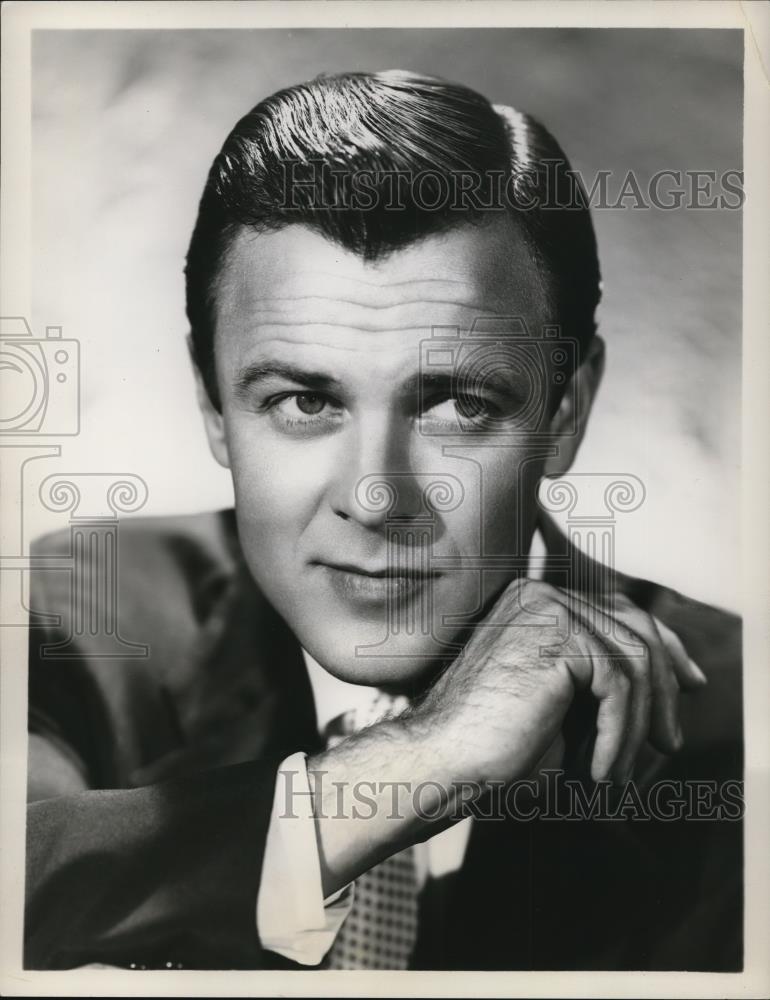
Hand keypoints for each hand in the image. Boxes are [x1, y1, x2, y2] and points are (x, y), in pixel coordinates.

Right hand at [412, 577, 706, 784]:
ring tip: (619, 774)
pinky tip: (599, 773)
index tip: (691, 687)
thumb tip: (676, 681)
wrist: (441, 760)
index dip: (666, 648)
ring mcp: (548, 608)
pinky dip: (618, 737)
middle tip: (671, 741)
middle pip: (636, 628)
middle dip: (666, 687)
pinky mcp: (556, 636)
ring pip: (634, 661)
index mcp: (536, 601)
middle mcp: (542, 594)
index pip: (620, 612)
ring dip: (638, 726)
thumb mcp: (561, 705)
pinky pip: (618, 686)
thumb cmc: (491, 744)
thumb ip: (602, 680)